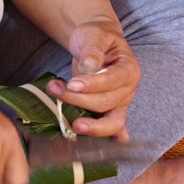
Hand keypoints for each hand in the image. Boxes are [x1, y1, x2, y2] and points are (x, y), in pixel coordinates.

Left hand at [47, 19, 138, 139]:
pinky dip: (109, 140)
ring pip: (109, 122)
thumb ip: (92, 50)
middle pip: (106, 103)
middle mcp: (128, 90)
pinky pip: (111, 130)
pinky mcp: (110, 113)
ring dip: (87, 123)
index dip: (92, 85)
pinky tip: (103, 148)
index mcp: (129, 69)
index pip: (113, 81)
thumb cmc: (96, 37)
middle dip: (78, 100)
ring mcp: (120, 104)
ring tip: (65, 116)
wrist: (95, 42)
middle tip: (54, 89)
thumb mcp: (93, 35)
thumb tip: (88, 67)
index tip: (71, 84)